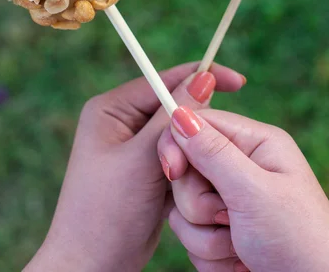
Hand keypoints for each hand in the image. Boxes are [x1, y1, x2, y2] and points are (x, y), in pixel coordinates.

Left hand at [23, 64, 245, 271]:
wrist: (91, 267)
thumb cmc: (106, 212)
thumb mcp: (142, 160)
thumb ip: (173, 118)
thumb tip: (206, 76)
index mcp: (111, 109)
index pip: (161, 80)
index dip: (200, 76)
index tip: (237, 81)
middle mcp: (121, 123)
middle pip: (172, 107)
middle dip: (197, 122)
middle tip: (222, 137)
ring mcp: (133, 147)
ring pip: (179, 134)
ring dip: (195, 147)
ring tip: (212, 162)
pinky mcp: (145, 170)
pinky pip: (178, 156)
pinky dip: (191, 165)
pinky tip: (203, 178)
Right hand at [158, 107, 328, 271]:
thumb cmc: (297, 240)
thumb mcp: (253, 191)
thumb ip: (212, 152)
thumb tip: (179, 112)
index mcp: (256, 143)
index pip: (200, 124)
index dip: (177, 143)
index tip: (172, 170)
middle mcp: (242, 167)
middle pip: (186, 169)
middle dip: (199, 203)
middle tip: (229, 218)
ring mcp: (231, 200)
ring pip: (183, 207)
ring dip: (206, 236)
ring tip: (241, 247)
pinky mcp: (222, 231)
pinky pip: (190, 235)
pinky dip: (210, 254)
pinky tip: (238, 261)